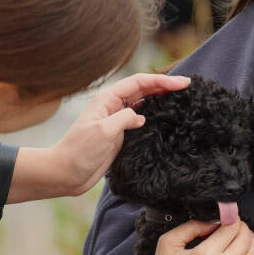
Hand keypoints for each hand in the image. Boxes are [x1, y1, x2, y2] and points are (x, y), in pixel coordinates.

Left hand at [7, 73, 189, 201]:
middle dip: (165, 86)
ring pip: (143, 103)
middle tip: (188, 87)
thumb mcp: (103, 132)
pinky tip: (166, 119)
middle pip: (143, 89)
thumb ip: (125, 119)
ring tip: (181, 98)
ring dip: (161, 99)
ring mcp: (116, 120)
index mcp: (107, 100)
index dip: (162, 81)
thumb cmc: (79, 152)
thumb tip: (141, 116)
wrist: (66, 173)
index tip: (182, 83)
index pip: (139, 83)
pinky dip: (155, 116)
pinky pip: (141, 120)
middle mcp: (113, 106)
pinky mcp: (119, 135)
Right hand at [133, 219, 253, 254]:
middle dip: (244, 229)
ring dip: (252, 243)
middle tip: (237, 226)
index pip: (232, 228)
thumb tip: (214, 220)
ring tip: (245, 239)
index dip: (234, 218)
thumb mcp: (168, 243)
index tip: (230, 217)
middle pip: (244, 240)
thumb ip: (192, 226)